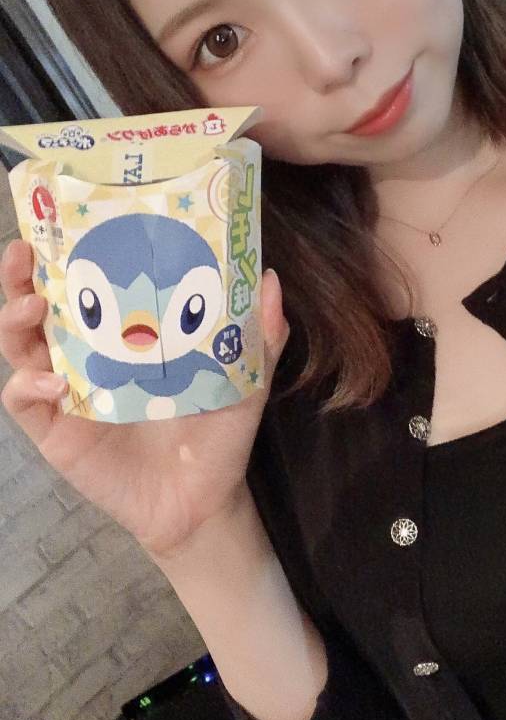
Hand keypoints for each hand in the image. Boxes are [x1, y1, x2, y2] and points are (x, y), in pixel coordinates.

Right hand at [0, 239, 289, 557]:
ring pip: (19, 346)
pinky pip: (25, 400)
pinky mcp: (56, 430)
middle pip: (39, 304)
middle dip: (21, 274)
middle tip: (25, 250)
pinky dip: (28, 384)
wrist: (203, 501)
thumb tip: (267, 275)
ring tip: (33, 304)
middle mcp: (89, 354)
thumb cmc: (220, 435)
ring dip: (14, 319)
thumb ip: (260, 332)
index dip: (68, 250)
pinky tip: (53, 379)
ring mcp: (67, 391)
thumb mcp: (246, 378)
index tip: (65, 219)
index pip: (88, 282)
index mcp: (127, 333)